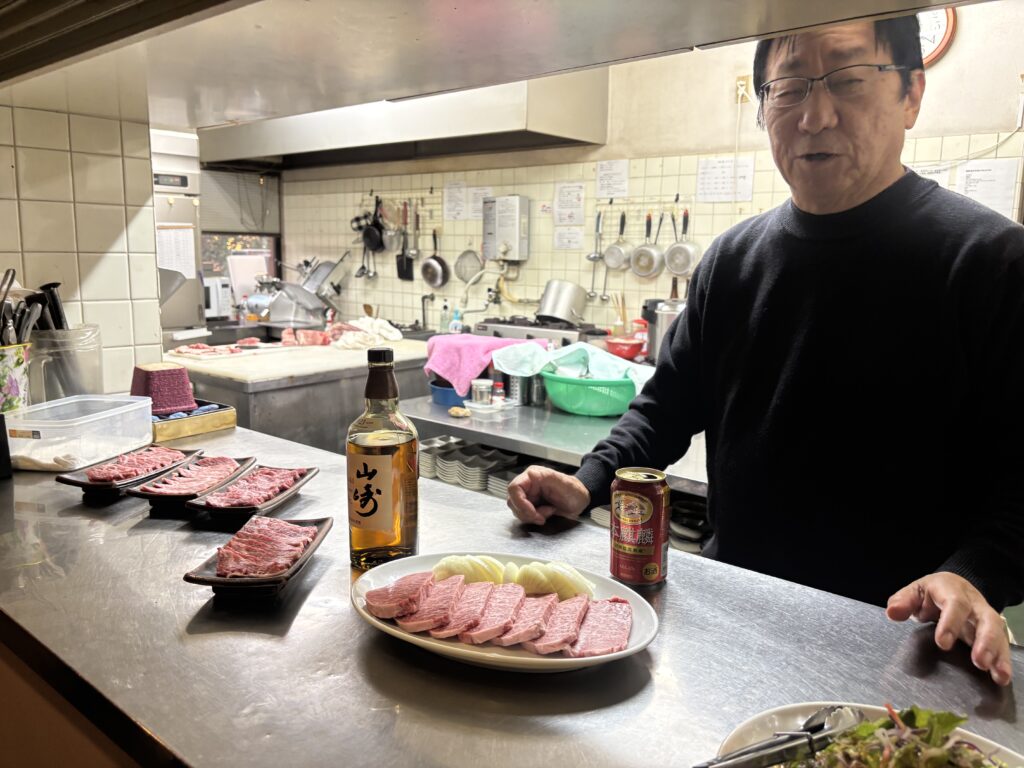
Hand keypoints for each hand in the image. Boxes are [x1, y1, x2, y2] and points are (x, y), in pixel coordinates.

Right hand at [506, 466, 589, 525]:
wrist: (580, 501)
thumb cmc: (574, 490)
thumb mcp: (564, 483)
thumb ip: (548, 477)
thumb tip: (530, 474)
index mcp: (532, 476)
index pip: (514, 488)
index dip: (520, 502)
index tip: (532, 512)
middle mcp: (527, 485)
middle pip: (513, 501)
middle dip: (526, 512)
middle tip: (542, 516)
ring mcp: (528, 496)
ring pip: (517, 510)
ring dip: (531, 516)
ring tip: (548, 512)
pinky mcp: (530, 506)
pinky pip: (524, 515)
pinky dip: (534, 519)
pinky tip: (546, 514)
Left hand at [886, 573, 1011, 685]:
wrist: (951, 587)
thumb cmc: (931, 593)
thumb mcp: (914, 592)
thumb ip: (903, 601)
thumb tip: (892, 612)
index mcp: (952, 590)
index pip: (956, 604)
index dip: (951, 623)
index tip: (942, 644)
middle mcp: (974, 604)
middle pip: (987, 619)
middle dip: (986, 641)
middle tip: (980, 661)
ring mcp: (985, 618)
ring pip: (998, 634)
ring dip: (998, 654)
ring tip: (998, 674)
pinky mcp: (991, 633)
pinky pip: (1002, 645)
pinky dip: (1003, 661)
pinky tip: (1001, 677)